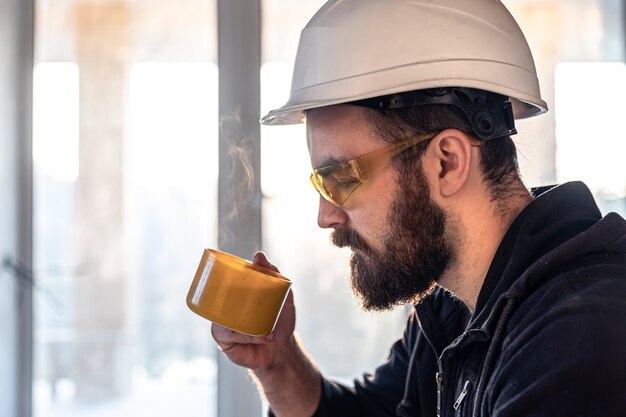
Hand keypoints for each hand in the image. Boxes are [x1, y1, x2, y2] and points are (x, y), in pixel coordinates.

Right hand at [211, 251, 296, 372]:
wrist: (282, 351)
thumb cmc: (281, 321)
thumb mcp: (283, 296)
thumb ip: (274, 274)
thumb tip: (258, 255)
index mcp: (235, 295)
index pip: (223, 281)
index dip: (222, 274)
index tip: (233, 272)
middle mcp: (225, 307)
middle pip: (217, 296)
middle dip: (230, 297)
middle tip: (253, 305)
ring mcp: (222, 323)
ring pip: (223, 317)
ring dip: (245, 325)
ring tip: (266, 331)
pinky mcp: (222, 340)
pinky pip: (227, 334)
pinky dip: (245, 336)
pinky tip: (261, 338)